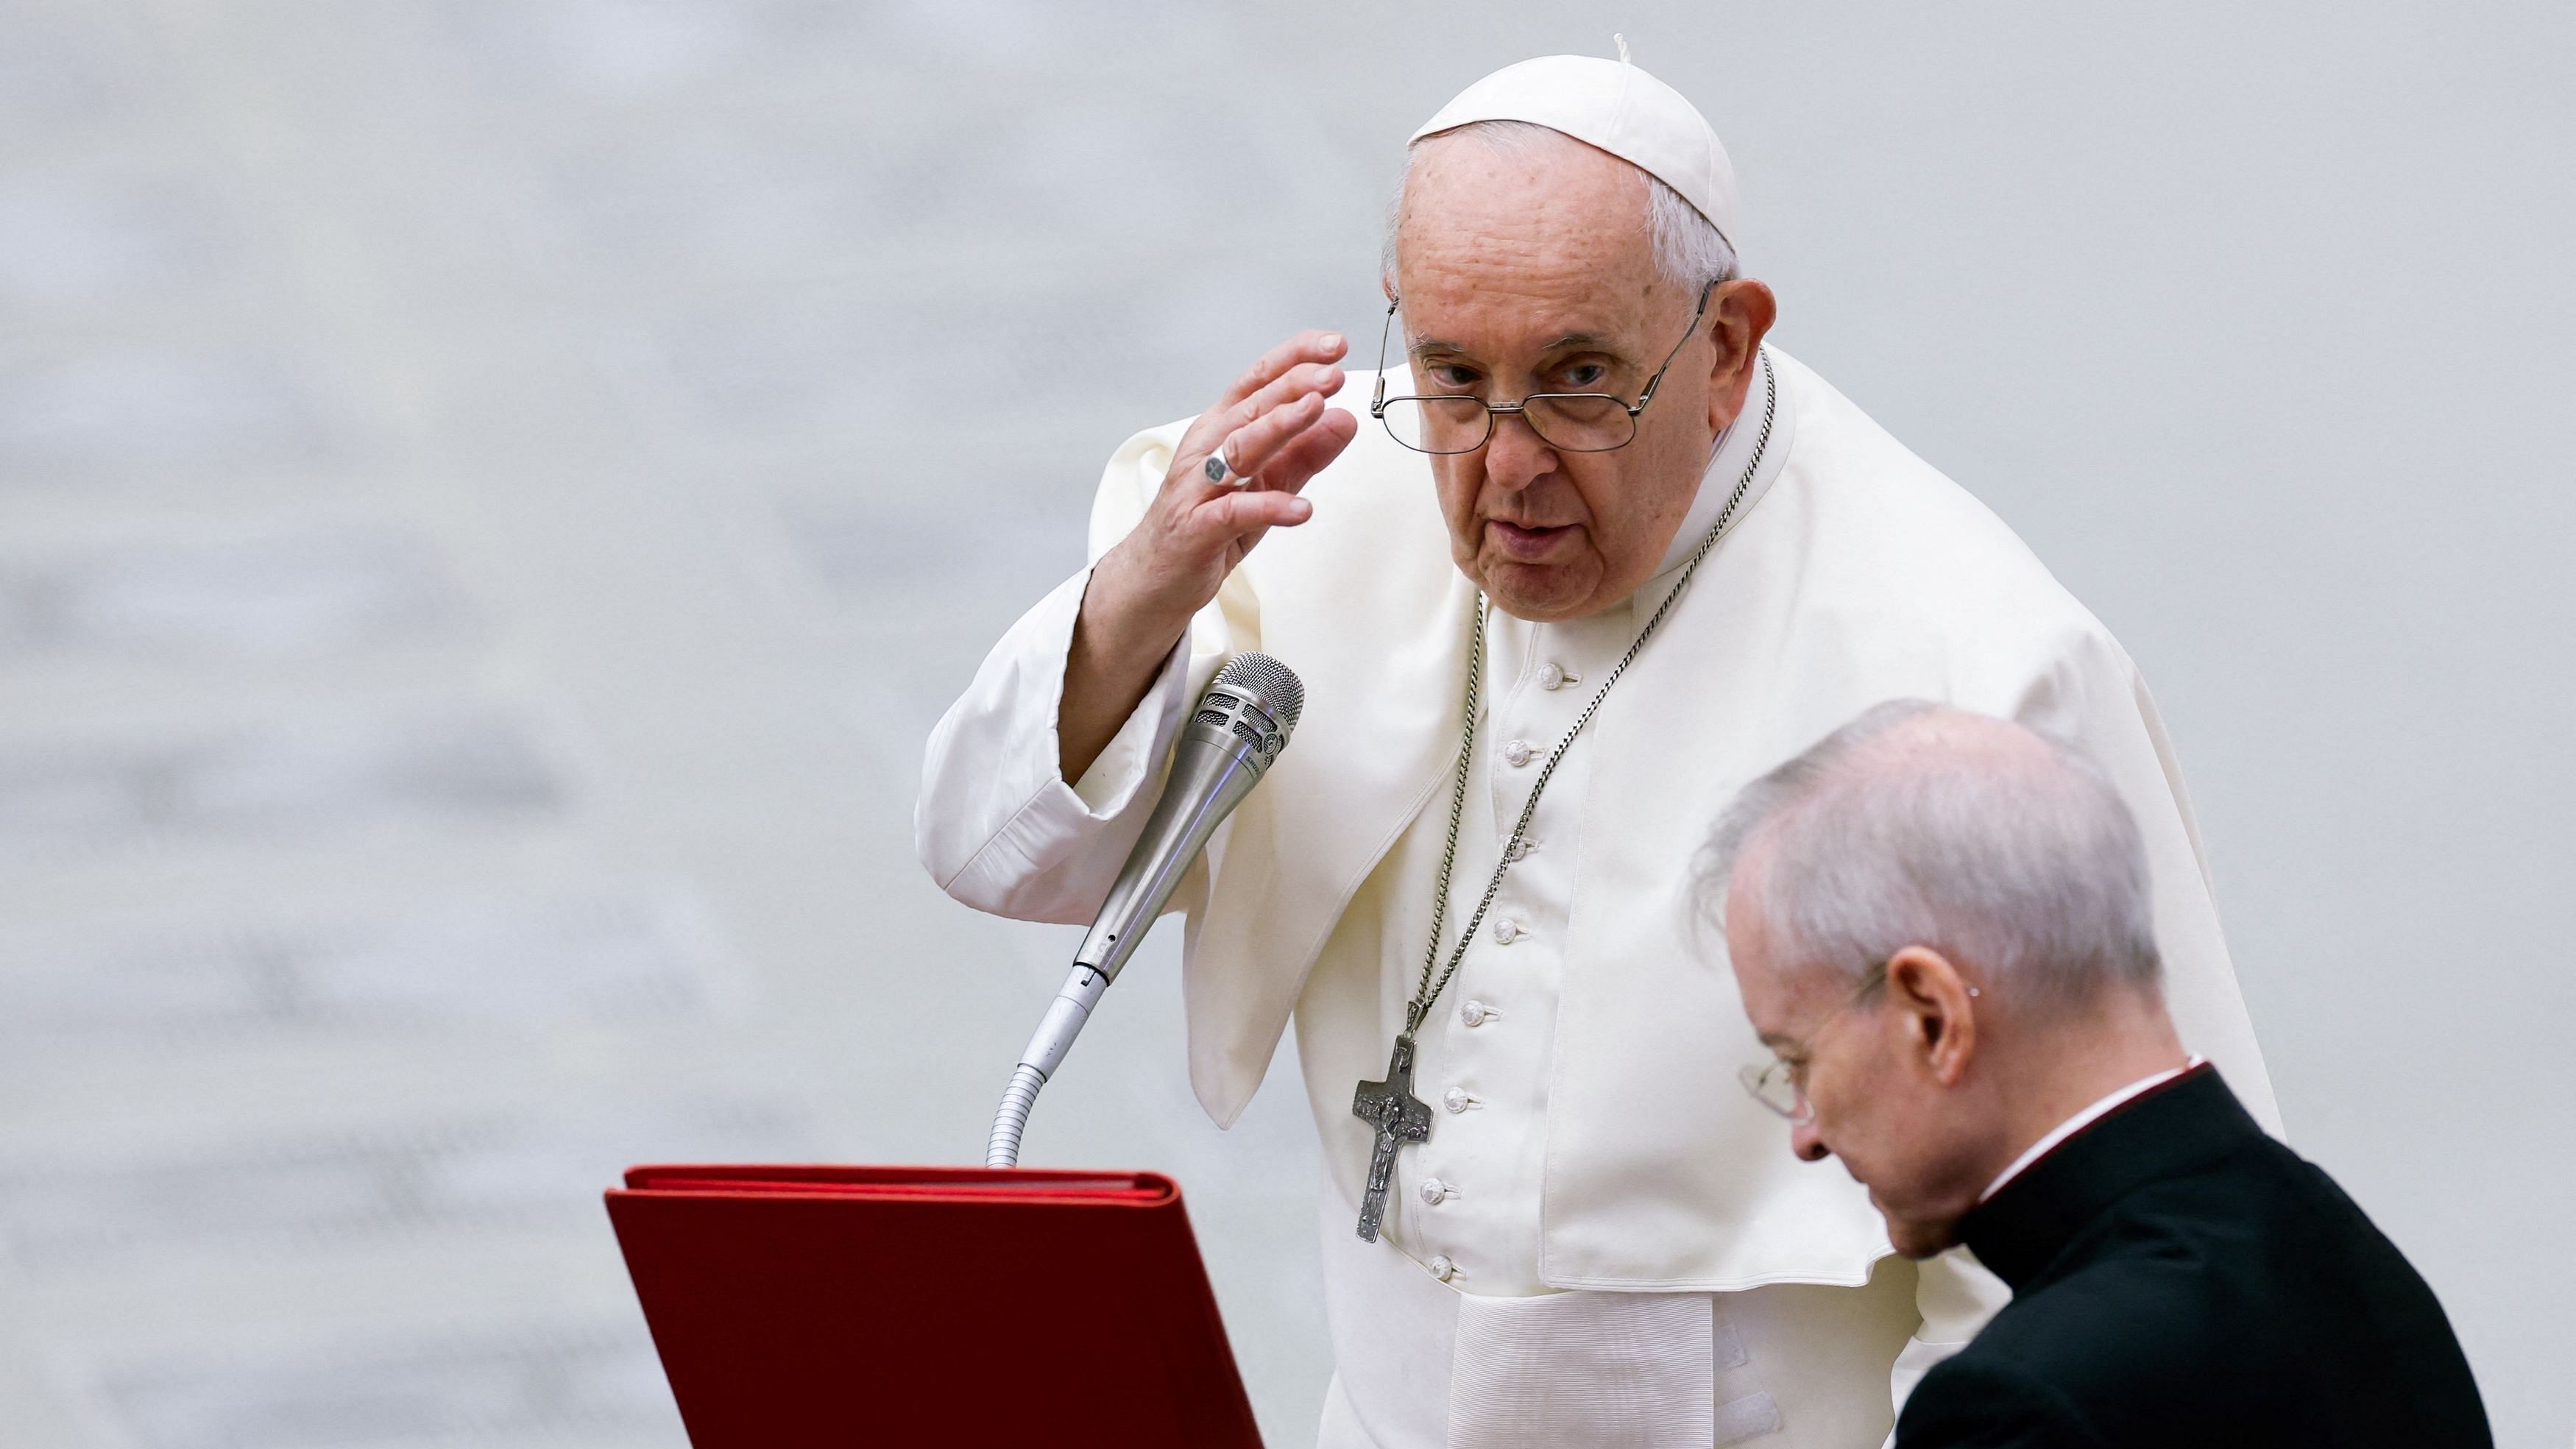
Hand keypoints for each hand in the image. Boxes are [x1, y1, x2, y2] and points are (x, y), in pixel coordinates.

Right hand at [1092, 330, 1357, 633]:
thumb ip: (1305, 453)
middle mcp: (1205, 449)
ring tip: (1317, 411)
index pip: (1258, 381)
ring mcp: (1198, 487)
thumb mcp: (1268, 484)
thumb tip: (1346, 418)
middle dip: (1294, 386)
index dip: (1294, 358)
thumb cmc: (1209, 523)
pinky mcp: (1197, 529)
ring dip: (1279, 426)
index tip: (1334, 345)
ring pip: (1239, 448)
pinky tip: (1301, 508)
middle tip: (1333, 374)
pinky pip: (1234, 512)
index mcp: (1221, 429)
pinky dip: (1268, 507)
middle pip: (1251, 407)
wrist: (1157, 577)